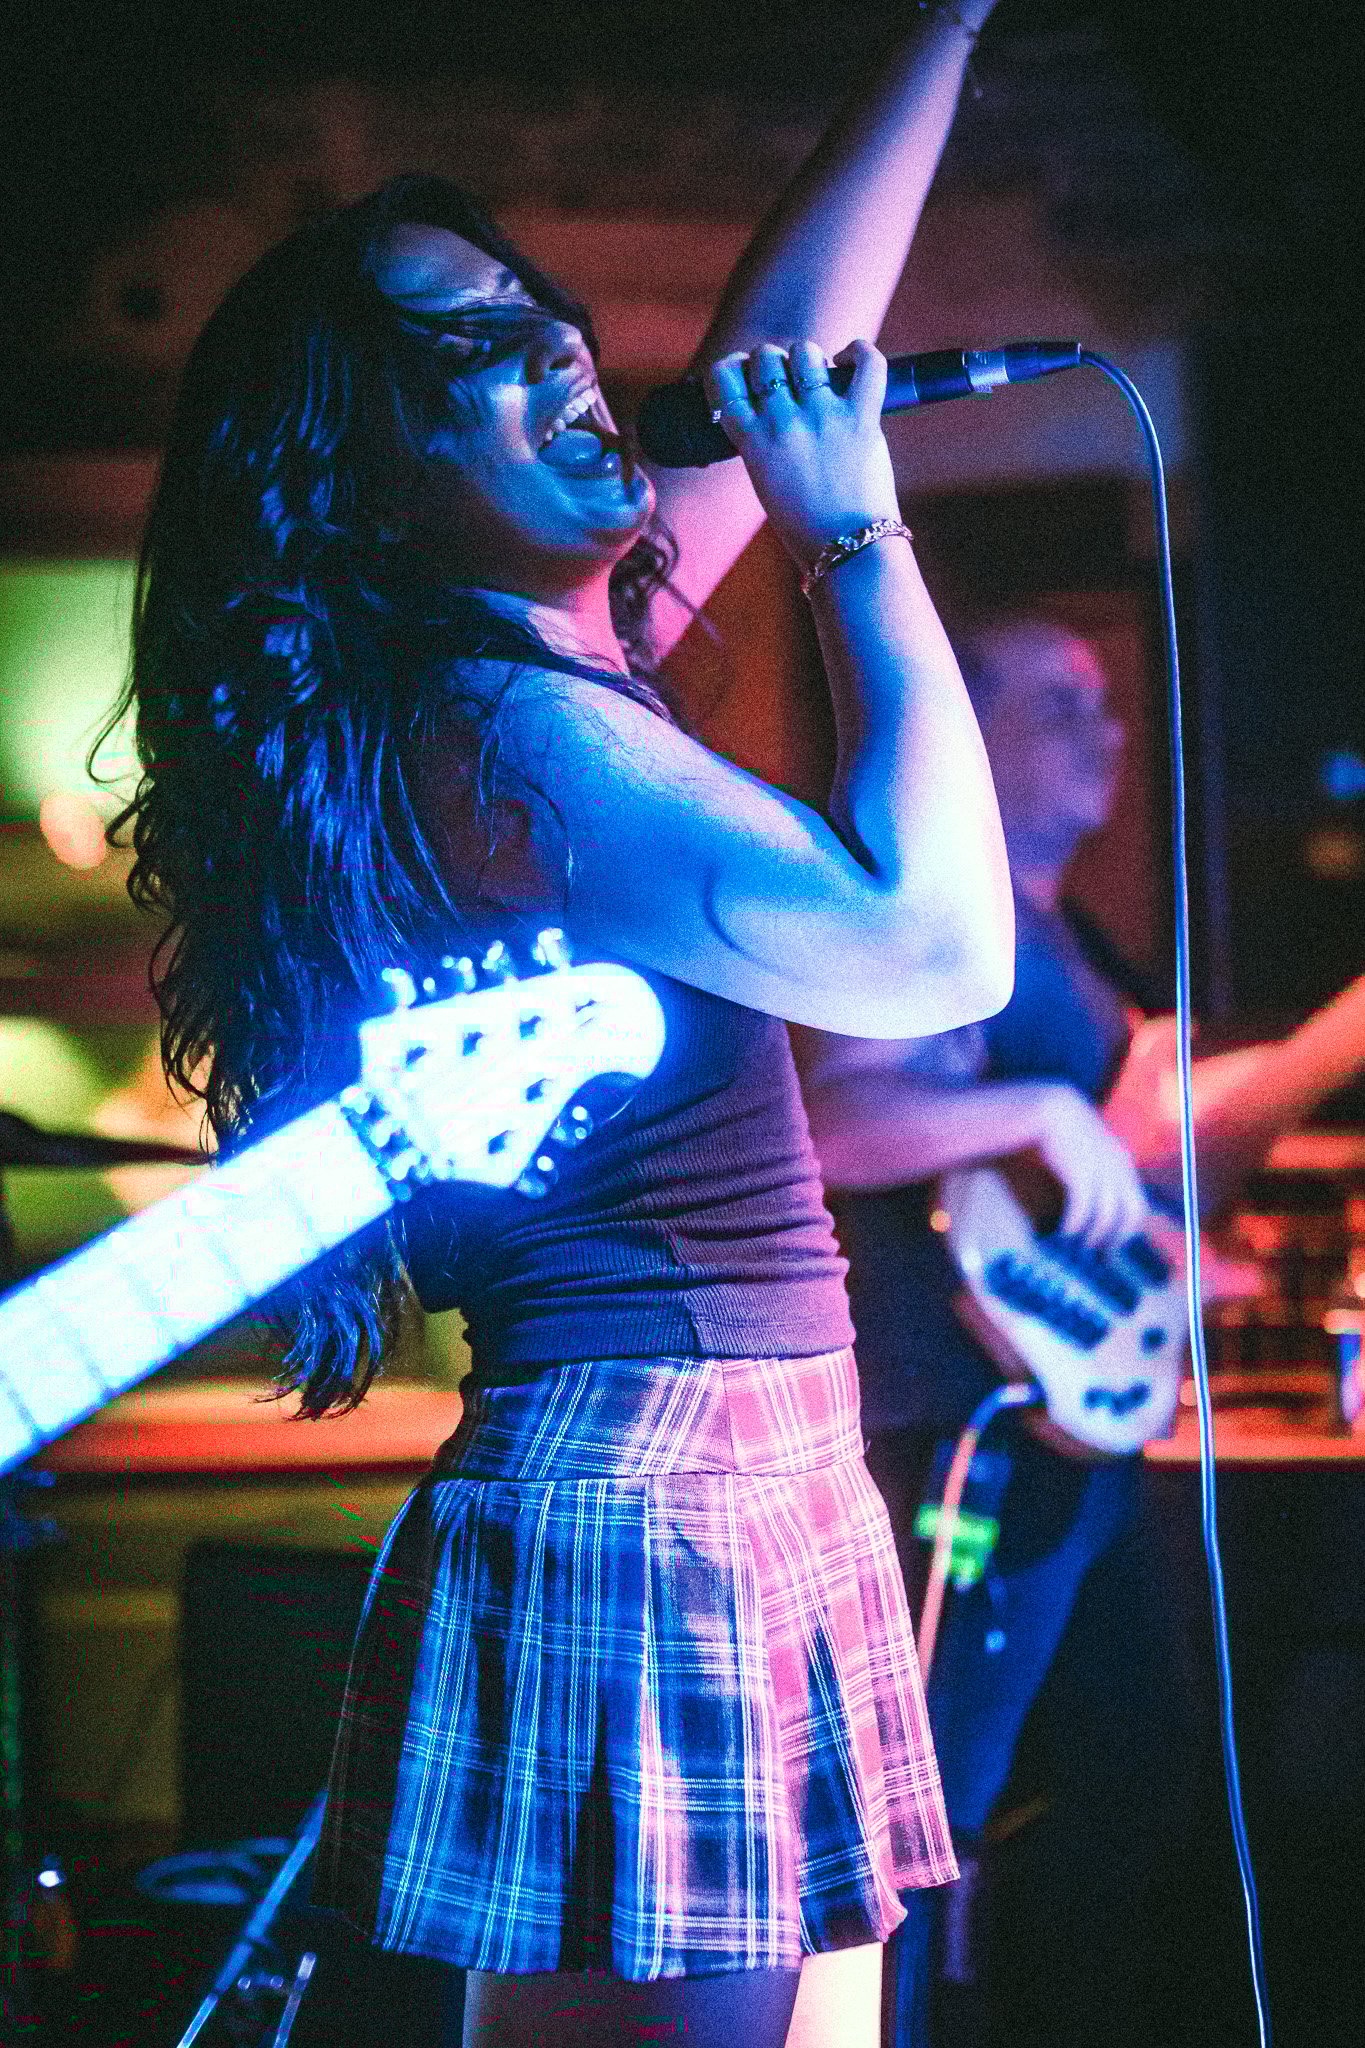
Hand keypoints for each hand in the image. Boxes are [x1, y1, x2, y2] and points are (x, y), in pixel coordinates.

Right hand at [700, 339, 901, 570]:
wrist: (847, 550)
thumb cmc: (806, 526)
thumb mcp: (765, 483)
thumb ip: (762, 443)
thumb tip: (774, 406)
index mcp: (752, 441)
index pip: (726, 378)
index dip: (734, 368)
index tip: (746, 375)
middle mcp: (783, 422)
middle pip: (766, 358)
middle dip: (773, 361)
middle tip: (786, 380)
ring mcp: (823, 416)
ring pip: (807, 353)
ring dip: (809, 357)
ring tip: (817, 373)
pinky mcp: (862, 418)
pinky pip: (868, 364)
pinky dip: (861, 352)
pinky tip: (852, 358)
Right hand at [1031, 1082, 1150, 1247]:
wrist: (1048, 1107)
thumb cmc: (1064, 1133)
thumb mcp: (1088, 1152)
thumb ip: (1097, 1173)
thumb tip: (1095, 1207)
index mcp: (1123, 1164)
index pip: (1137, 1208)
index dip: (1126, 1231)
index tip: (1109, 1247)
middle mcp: (1119, 1168)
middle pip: (1129, 1214)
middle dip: (1114, 1238)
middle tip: (1097, 1254)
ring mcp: (1101, 1170)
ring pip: (1105, 1215)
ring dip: (1091, 1235)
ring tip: (1076, 1243)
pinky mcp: (1080, 1171)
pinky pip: (1082, 1208)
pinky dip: (1074, 1224)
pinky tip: (1064, 1232)